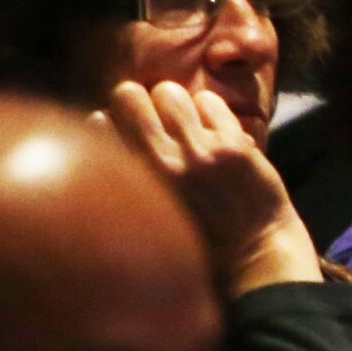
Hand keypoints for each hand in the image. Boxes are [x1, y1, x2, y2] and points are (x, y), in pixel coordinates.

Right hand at [102, 80, 321, 293]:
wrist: (254, 257)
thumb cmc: (195, 240)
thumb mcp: (147, 213)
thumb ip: (128, 173)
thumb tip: (103, 124)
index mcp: (134, 181)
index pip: (97, 121)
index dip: (114, 123)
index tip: (129, 136)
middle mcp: (160, 163)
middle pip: (127, 95)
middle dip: (141, 103)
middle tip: (158, 123)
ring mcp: (199, 152)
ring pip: (169, 92)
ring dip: (178, 105)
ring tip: (188, 126)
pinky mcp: (234, 146)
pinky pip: (209, 101)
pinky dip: (212, 112)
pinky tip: (217, 132)